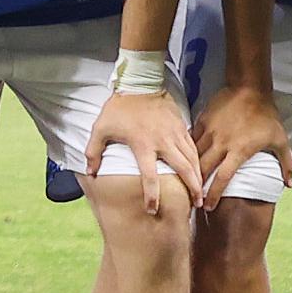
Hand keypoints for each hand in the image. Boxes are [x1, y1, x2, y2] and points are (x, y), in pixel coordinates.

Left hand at [83, 84, 203, 217]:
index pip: (150, 176)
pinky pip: (194, 147)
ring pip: (193, 159)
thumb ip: (94, 151)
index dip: (152, 196)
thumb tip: (90, 173)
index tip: (153, 211)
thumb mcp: (101, 128)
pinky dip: (198, 160)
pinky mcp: (181, 126)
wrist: (140, 81)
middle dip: (192, 188)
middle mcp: (162, 141)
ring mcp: (174, 133)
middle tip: (196, 205)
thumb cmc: (119, 107)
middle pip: (183, 169)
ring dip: (198, 177)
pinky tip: (200, 170)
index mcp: (143, 144)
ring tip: (201, 193)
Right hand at [194, 82, 291, 206]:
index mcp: (239, 151)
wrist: (249, 88)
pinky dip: (189, 149)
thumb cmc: (266, 115)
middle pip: (204, 169)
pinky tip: (185, 156)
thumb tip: (289, 185)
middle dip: (197, 186)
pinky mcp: (203, 120)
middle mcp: (221, 144)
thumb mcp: (280, 140)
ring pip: (195, 154)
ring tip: (188, 180)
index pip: (223, 178)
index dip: (215, 194)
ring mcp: (210, 131)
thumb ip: (285, 164)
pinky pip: (192, 138)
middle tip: (194, 198)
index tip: (210, 207)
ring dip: (191, 168)